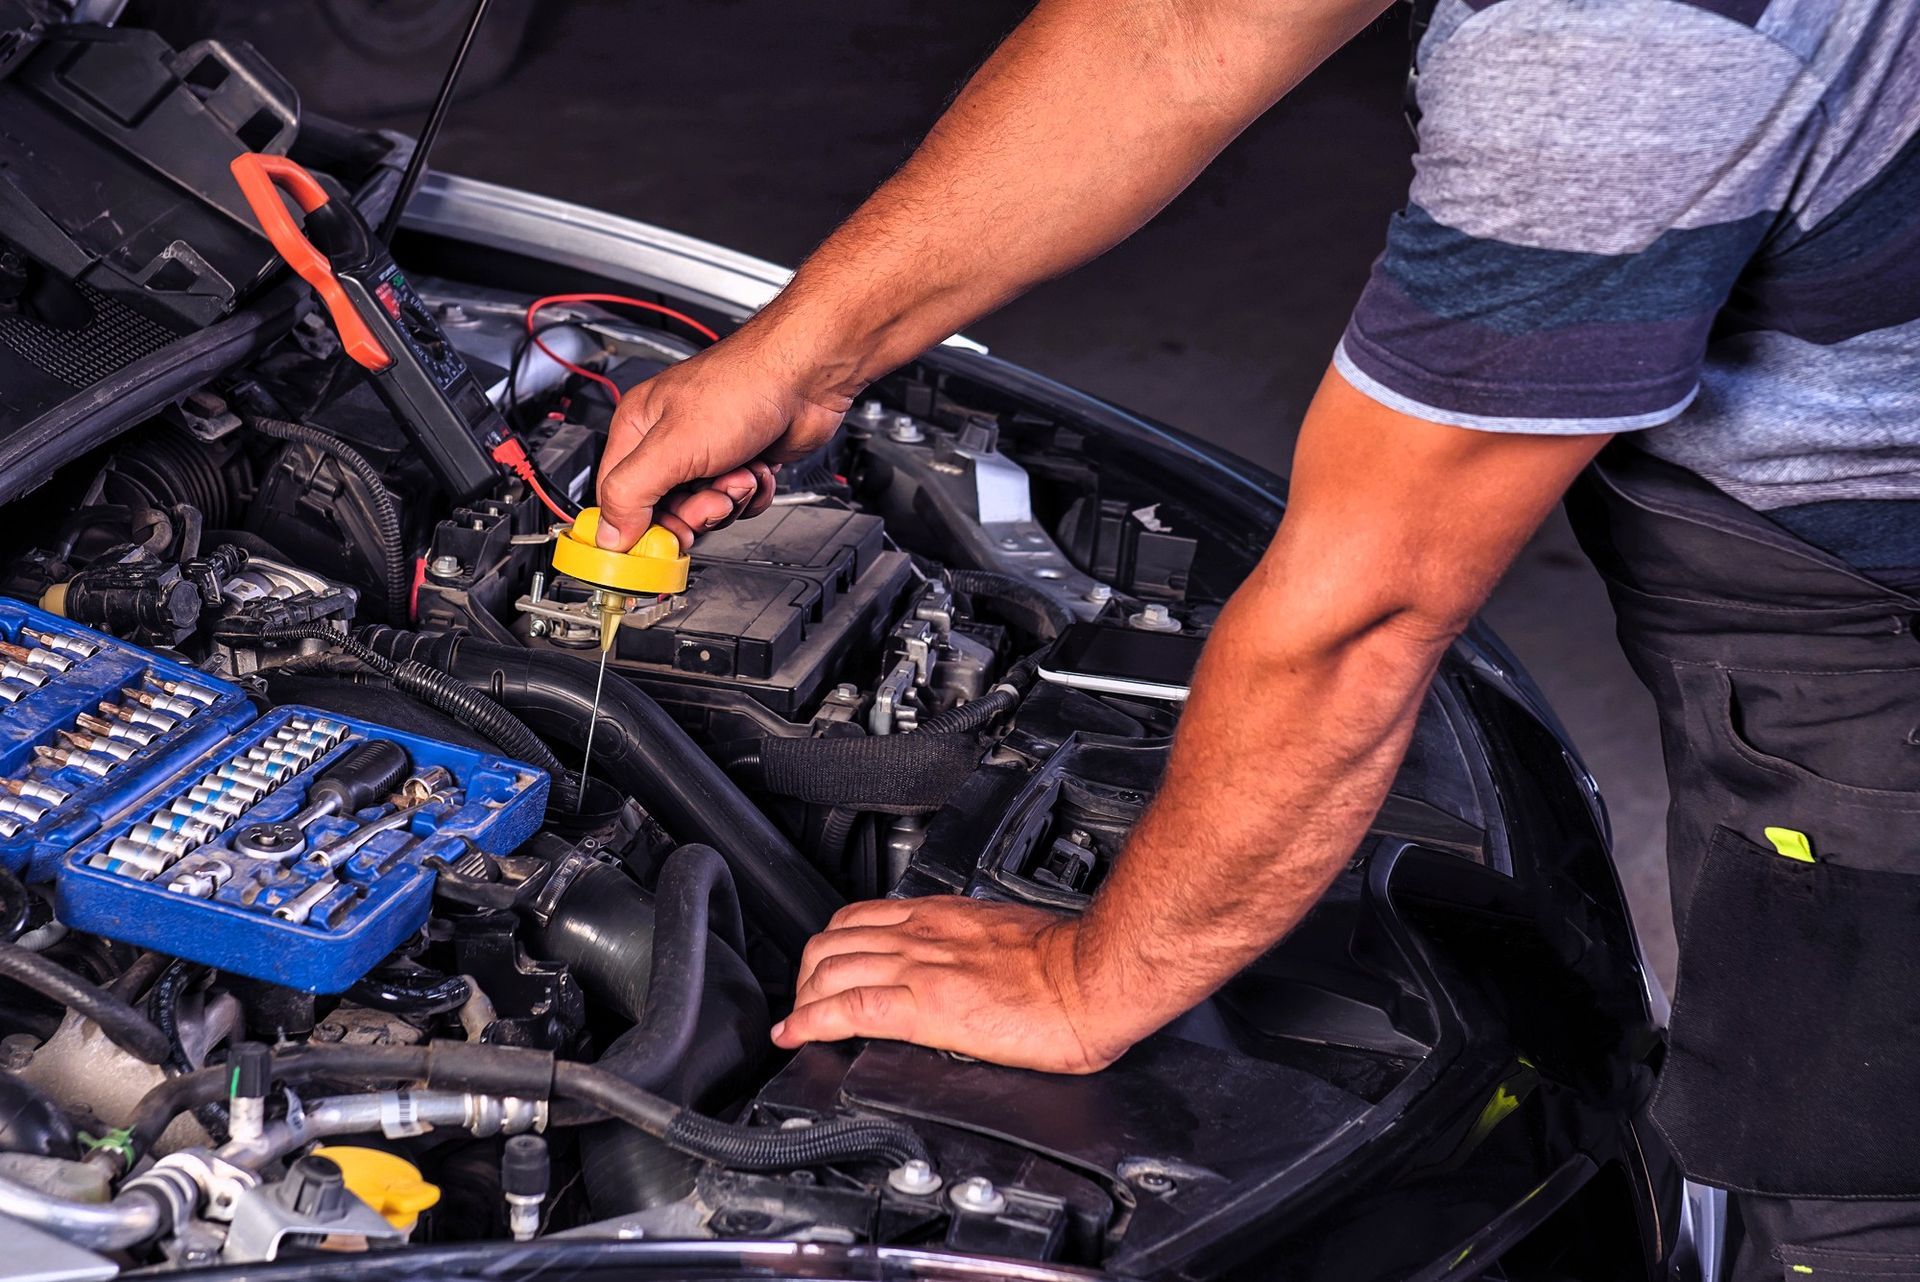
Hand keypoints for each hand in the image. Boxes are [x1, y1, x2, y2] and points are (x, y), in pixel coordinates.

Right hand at [595, 335, 850, 549]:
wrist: (805, 377)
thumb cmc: (742, 386)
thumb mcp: (672, 446)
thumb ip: (632, 492)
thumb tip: (608, 534)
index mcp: (638, 430)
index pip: (617, 497)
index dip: (634, 526)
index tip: (653, 546)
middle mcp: (670, 443)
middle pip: (665, 511)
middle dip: (695, 512)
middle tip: (712, 498)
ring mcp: (708, 455)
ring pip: (706, 510)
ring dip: (729, 500)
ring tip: (740, 473)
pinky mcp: (742, 464)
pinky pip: (738, 503)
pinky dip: (753, 495)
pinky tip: (758, 469)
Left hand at [772, 896, 1139, 1073]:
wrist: (1092, 976)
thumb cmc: (1066, 962)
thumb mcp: (1002, 938)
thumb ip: (970, 948)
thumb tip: (962, 970)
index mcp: (940, 917)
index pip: (860, 918)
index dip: (828, 944)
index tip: (819, 969)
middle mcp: (921, 935)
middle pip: (831, 942)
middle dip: (806, 974)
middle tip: (805, 1002)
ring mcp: (920, 967)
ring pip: (830, 970)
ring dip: (802, 998)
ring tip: (797, 1022)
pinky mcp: (927, 1006)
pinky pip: (850, 1009)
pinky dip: (811, 1023)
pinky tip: (796, 1035)